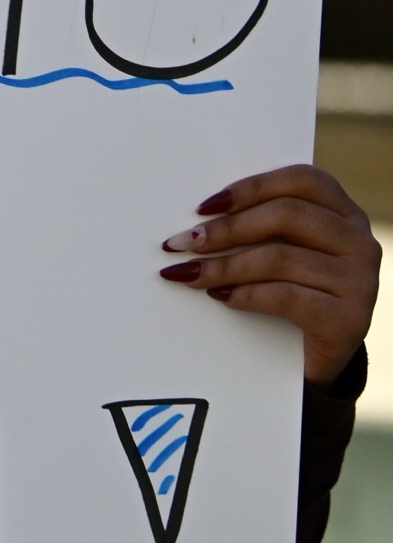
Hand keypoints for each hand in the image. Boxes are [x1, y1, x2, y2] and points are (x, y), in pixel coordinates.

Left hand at [160, 163, 379, 384]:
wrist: (312, 362)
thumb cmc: (290, 295)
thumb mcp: (281, 254)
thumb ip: (259, 229)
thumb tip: (197, 221)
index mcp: (345, 214)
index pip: (302, 180)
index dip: (251, 187)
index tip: (204, 206)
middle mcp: (360, 242)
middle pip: (287, 216)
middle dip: (227, 229)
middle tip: (182, 243)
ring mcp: (361, 281)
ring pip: (281, 258)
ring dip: (224, 266)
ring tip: (188, 274)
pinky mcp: (351, 319)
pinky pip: (287, 297)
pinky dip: (246, 295)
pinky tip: (220, 296)